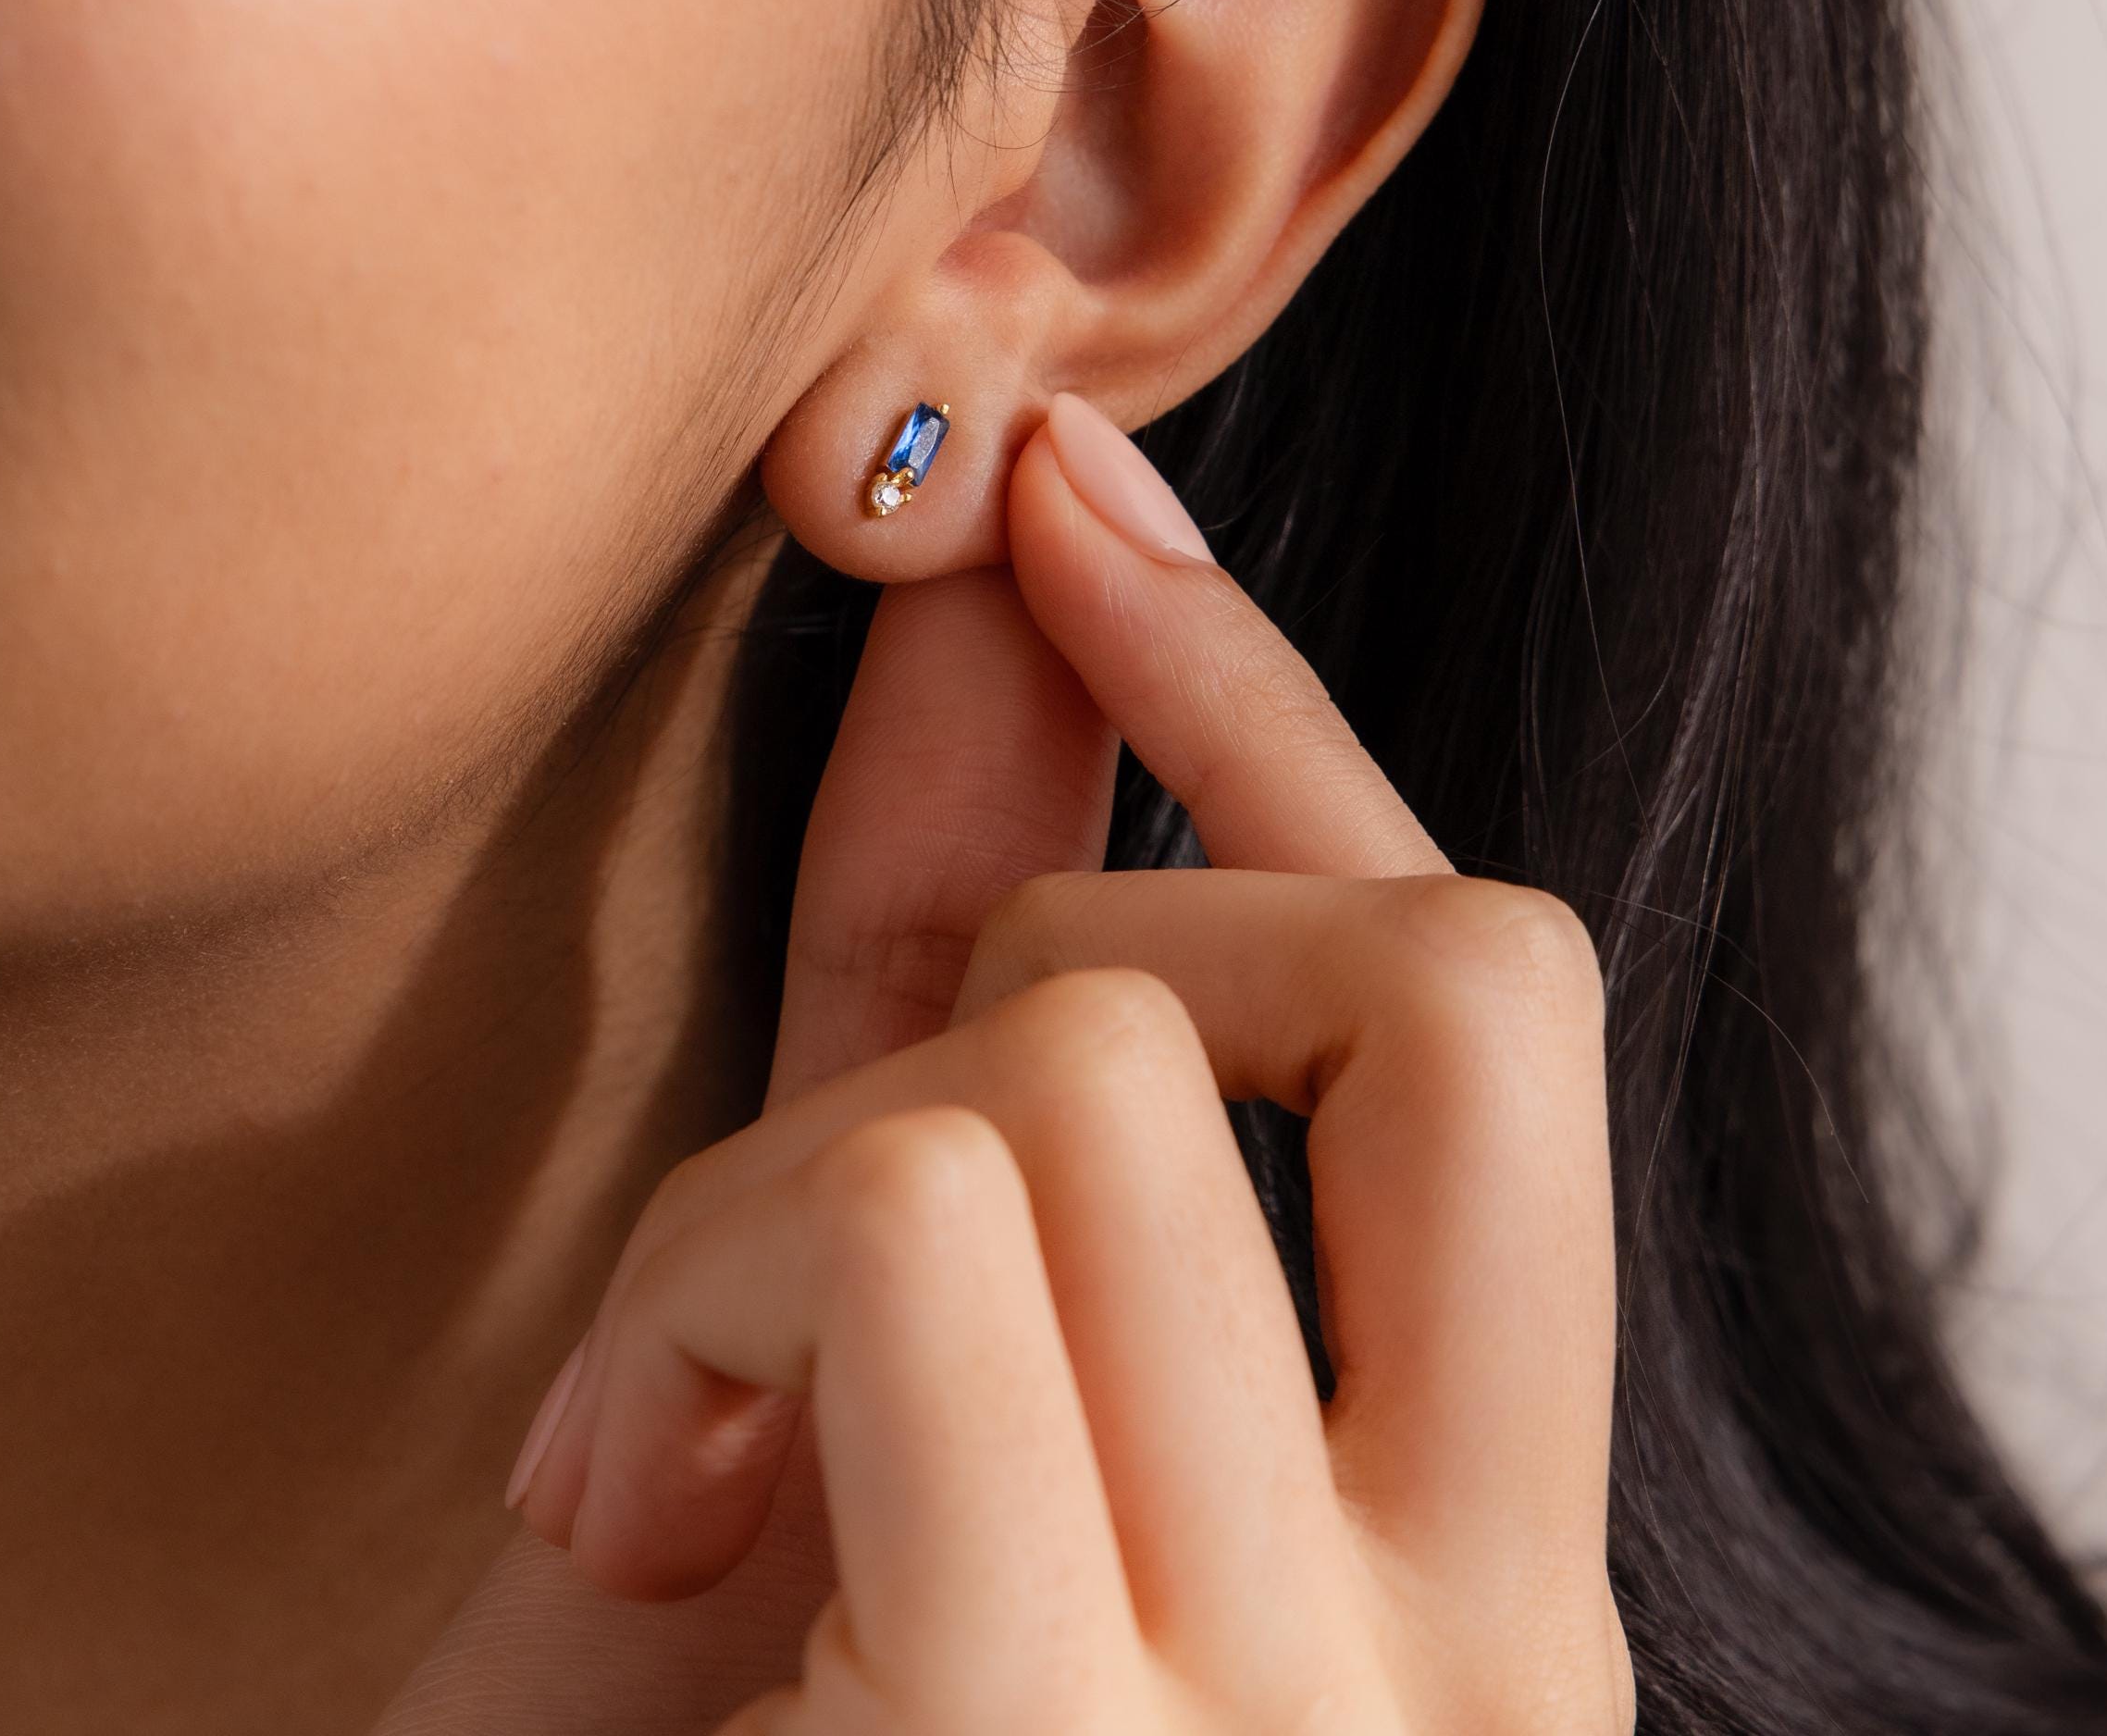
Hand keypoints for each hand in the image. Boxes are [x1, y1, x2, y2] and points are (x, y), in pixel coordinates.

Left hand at [488, 395, 1628, 1733]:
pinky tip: (619, 1499)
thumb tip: (1003, 588)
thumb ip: (948, 983)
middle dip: (1130, 902)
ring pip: (1090, 1060)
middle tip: (889, 1102)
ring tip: (667, 1409)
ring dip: (791, 1155)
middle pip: (1450, 975)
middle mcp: (1482, 1669)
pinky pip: (914, 1198)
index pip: (1487, 1008)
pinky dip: (707, 1270)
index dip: (1275, 701)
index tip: (1071, 494)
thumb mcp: (854, 1355)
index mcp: (1483, 1580)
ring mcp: (1297, 1734)